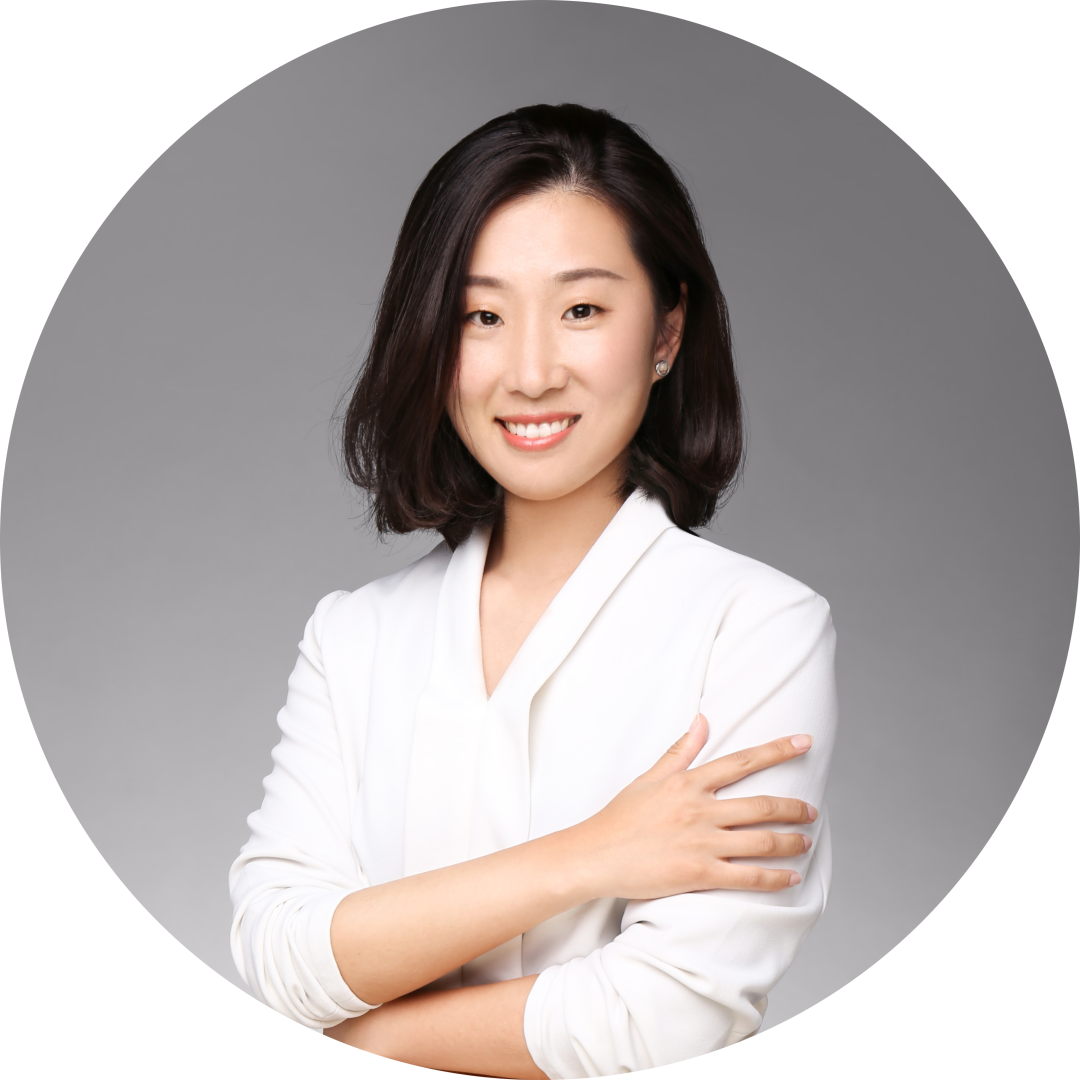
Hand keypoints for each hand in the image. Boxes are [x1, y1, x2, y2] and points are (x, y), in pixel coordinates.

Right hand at [572, 714, 816, 899]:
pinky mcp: (699, 875)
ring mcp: (701, 844)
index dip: (777, 750)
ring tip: (807, 841)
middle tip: (813, 809)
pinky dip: (775, 878)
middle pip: (761, 805)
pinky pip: (748, 877)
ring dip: (791, 842)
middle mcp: (700, 810)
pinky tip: (792, 876)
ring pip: (762, 841)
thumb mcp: (650, 777)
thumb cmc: (621, 817)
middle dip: (794, 807)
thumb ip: (681, 750)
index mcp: (689, 783)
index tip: (804, 742)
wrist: (595, 856)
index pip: (742, 761)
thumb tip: (702, 720)